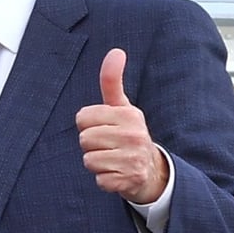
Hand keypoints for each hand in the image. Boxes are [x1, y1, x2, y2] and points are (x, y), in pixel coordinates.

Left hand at [76, 48, 167, 203]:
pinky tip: (117, 174)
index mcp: (129, 114)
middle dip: (91, 144)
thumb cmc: (128, 134)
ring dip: (97, 163)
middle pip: (84, 139)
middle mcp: (133, 135)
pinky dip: (105, 179)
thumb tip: (116, 51)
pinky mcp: (128, 181)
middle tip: (109, 145)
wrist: (151, 170)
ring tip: (113, 159)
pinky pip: (99, 180)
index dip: (88, 124)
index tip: (104, 127)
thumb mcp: (122, 107)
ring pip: (89, 160)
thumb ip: (112, 81)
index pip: (83, 117)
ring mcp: (132, 159)